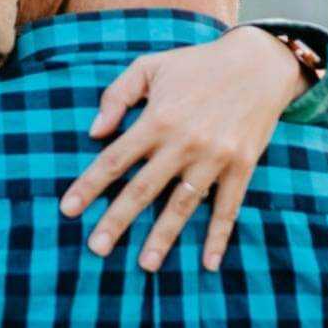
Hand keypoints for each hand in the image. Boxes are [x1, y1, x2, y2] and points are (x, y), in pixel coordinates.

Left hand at [58, 25, 308, 272]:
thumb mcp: (151, 66)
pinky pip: (228, 207)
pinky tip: (209, 263)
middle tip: (96, 248)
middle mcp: (183, 142)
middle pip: (143, 189)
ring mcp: (214, 156)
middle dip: (117, 220)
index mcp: (157, 118)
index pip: (115, 159)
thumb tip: (94, 132)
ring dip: (163, 237)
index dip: (90, 185)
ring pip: (182, 205)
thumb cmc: (197, 65)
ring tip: (144, 265)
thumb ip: (117, 94)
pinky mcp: (242, 165)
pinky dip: (219, 236)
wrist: (259, 62)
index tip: (68, 209)